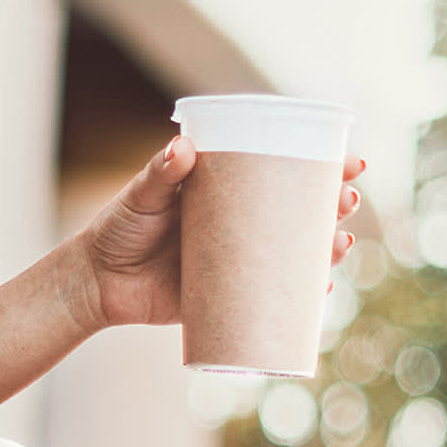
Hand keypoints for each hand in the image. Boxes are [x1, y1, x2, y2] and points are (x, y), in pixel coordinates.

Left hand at [56, 135, 364, 338]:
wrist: (96, 284)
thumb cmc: (118, 229)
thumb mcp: (140, 197)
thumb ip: (160, 174)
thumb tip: (184, 149)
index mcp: (228, 190)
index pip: (283, 170)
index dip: (323, 164)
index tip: (350, 160)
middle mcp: (242, 224)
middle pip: (301, 211)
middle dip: (333, 206)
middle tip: (345, 202)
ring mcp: (240, 260)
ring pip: (297, 254)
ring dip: (327, 249)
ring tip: (340, 244)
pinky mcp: (230, 296)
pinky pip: (275, 298)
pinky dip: (301, 296)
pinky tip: (321, 292)